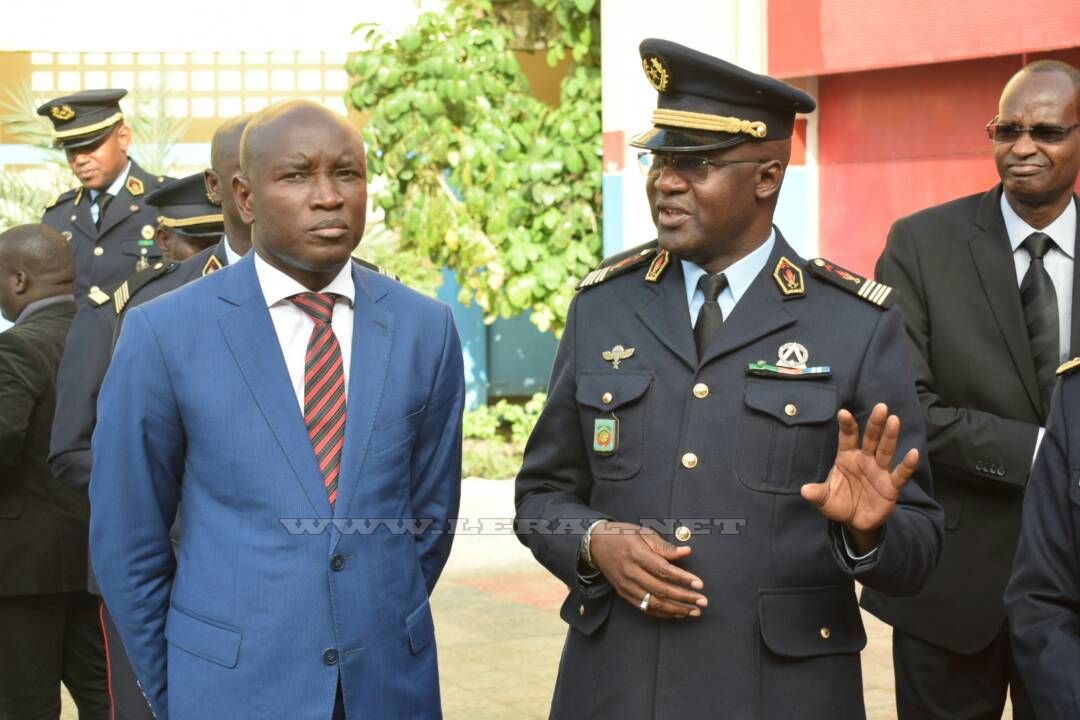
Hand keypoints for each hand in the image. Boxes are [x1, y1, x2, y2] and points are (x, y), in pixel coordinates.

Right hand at [589, 521, 706, 618]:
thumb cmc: (622, 535)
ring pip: (654, 603)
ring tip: (694, 611)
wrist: (595, 544)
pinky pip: (645, 608)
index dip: (683, 578)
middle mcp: (631, 572)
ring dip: (676, 609)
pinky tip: (677, 613)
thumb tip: (686, 551)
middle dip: (684, 597)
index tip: (699, 584)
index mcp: (636, 554)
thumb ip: (664, 546)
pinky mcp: (624, 594)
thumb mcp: (643, 533)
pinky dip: (662, 613)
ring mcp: (626, 586)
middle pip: (661, 589)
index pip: (663, 570)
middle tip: (703, 601)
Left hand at [800, 403, 918, 553]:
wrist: (856, 522)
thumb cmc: (839, 504)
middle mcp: (864, 460)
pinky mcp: (891, 486)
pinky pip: (900, 474)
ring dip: (890, 436)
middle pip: (870, 439)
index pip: (847, 438)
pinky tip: (913, 453)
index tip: (843, 413)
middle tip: (880, 407)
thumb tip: (804, 491)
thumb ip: (817, 494)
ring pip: (886, 450)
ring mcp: (879, 471)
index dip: (846, 426)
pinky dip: (907, 465)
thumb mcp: (825, 499)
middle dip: (875, 424)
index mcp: (847, 457)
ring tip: (894, 420)